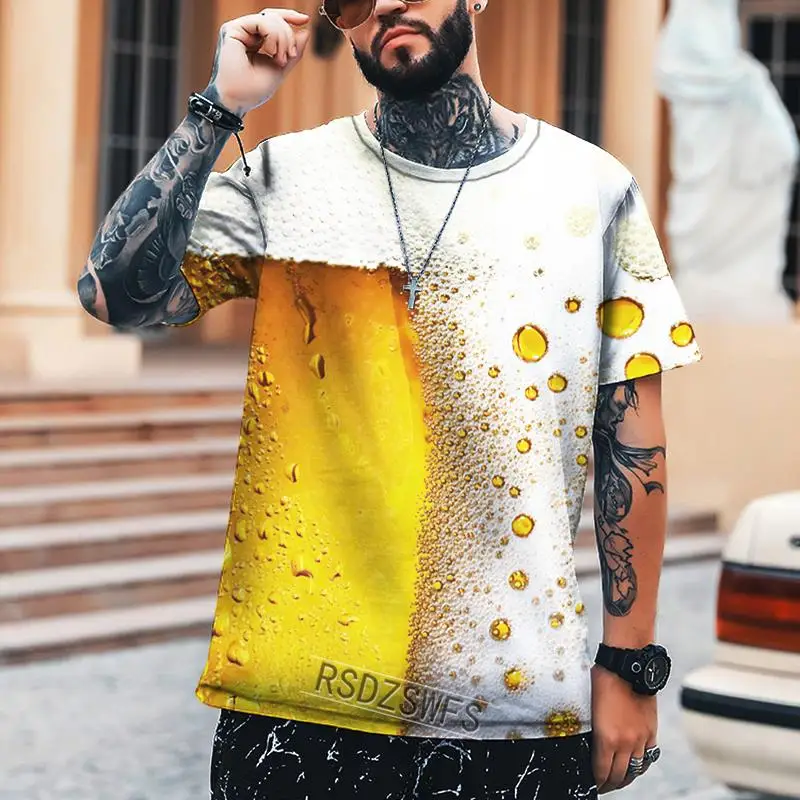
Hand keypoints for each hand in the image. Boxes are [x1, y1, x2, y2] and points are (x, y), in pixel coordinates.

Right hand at [204, 8, 311, 115]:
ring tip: (280, 59)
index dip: (289, 17)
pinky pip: (261, 21)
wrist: (237, 100)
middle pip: (274, 17)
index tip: (305, 20)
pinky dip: (273, 35)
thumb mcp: (280, 68)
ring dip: (282, 37)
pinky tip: (271, 51)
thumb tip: (305, 32)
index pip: (273, 21)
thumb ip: (293, 51)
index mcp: (254, 41)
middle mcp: (245, 33)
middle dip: (288, 34)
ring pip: (270, 18)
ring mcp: (238, 30)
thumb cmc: (253, 91)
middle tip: (290, 54)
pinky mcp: (232, 30)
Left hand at [591, 664, 657, 793]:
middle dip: (609, 784)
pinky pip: (648, 757)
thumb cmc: (604, 679)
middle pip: (618, 775)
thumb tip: (590, 742)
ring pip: (635, 770)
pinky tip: (635, 767)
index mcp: (606, 737)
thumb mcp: (590, 706)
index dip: (596, 781)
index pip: (601, 771)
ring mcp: (641, 738)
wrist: (628, 664)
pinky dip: (641, 766)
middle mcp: (626, 742)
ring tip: (618, 781)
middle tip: (603, 786)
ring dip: (625, 778)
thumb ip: (593, 728)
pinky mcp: (651, 731)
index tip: (592, 784)